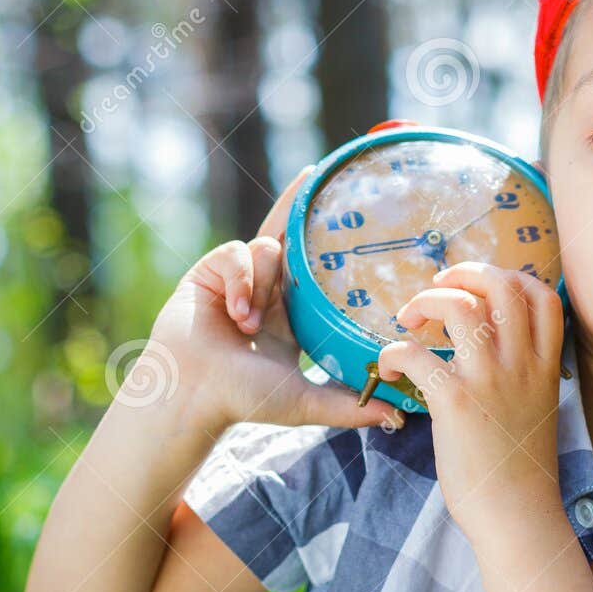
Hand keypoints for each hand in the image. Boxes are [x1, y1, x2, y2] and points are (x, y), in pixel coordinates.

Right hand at [148, 168, 405, 435]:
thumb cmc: (244, 399)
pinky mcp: (209, 270)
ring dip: (263, 285)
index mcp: (289, 315)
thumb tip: (399, 419)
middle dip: (298, 204)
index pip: (315, 269)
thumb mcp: (307, 400)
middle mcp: (266, 291)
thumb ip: (352, 405)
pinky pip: (238, 253)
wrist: (193, 393)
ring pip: (267, 249)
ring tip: (249, 326)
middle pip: (287, 235)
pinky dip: (241, 282)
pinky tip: (234, 314)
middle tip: (315, 172)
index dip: (328, 242)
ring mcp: (236, 278)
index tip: (353, 215)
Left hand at [378, 261, 565, 533]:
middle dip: (464, 274)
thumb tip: (492, 357)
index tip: (483, 289)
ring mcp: (490, 381)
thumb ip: (522, 376)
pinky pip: (415, 354)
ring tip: (409, 320)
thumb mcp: (536, 411)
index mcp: (544, 367)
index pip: (543, 296)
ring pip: (460, 307)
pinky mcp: (455, 403)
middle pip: (502, 286)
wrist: (517, 516)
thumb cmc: (520, 473)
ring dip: (426, 302)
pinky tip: (388, 368)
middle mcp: (522, 366)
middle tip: (437, 289)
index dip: (511, 277)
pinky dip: (393, 351)